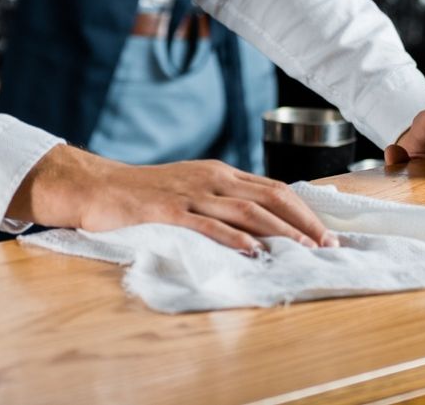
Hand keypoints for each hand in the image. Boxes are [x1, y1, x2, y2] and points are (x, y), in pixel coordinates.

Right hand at [9, 144, 337, 254]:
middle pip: (269, 196)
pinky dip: (235, 237)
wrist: (96, 186)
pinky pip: (208, 223)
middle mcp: (212, 177)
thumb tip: (258, 229)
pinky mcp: (169, 208)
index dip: (303, 210)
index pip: (273, 189)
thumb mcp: (190, 191)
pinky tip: (254, 251)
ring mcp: (191, 192)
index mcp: (220, 173)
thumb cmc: (143, 194)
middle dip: (303, 221)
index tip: (326, 233)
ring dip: (280, 230)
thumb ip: (220, 204)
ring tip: (304, 249)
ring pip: (247, 209)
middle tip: (327, 246)